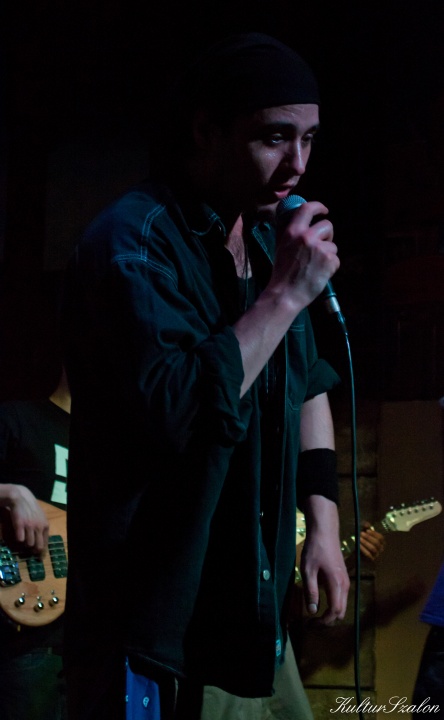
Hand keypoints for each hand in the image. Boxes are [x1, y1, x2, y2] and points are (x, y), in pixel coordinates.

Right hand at [0, 484, 48, 551]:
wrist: (21, 499)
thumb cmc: (31, 509)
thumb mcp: (41, 518)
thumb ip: (42, 529)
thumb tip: (41, 544)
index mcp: (45, 525)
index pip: (45, 543)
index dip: (41, 552)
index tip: (38, 557)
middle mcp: (39, 526)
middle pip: (38, 546)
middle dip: (34, 551)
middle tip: (30, 552)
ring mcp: (29, 526)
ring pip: (29, 544)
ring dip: (25, 544)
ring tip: (24, 539)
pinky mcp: (20, 525)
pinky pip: (20, 539)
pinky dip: (19, 539)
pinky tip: (18, 534)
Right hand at [271, 201, 338, 309]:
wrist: (286, 294)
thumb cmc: (282, 274)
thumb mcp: (281, 247)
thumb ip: (291, 233)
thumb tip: (299, 223)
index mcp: (293, 231)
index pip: (308, 208)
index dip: (318, 207)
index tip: (324, 210)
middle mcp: (307, 236)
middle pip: (327, 225)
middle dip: (327, 236)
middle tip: (321, 247)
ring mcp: (320, 248)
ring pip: (333, 245)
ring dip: (328, 254)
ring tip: (315, 267)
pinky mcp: (330, 260)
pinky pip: (336, 259)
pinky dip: (330, 267)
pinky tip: (319, 274)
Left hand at [301, 496, 349, 624]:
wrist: (325, 532)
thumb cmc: (315, 550)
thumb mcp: (308, 571)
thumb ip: (311, 592)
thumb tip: (312, 611)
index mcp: (336, 585)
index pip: (335, 611)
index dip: (324, 621)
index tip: (311, 623)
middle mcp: (345, 585)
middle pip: (341, 611)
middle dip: (328, 619)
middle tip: (312, 621)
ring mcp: (345, 581)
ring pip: (342, 604)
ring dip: (331, 612)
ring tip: (315, 613)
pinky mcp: (343, 577)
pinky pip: (341, 596)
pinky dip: (333, 603)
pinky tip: (320, 600)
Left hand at [359, 521, 384, 560]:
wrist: (360, 554)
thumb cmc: (364, 542)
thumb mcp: (365, 534)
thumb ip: (366, 528)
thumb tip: (366, 524)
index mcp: (381, 542)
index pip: (381, 537)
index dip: (374, 533)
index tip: (367, 530)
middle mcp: (381, 549)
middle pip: (377, 543)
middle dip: (368, 537)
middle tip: (361, 533)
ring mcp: (377, 555)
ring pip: (373, 548)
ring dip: (365, 542)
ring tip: (359, 538)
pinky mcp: (372, 559)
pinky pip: (368, 554)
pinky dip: (363, 549)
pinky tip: (358, 545)